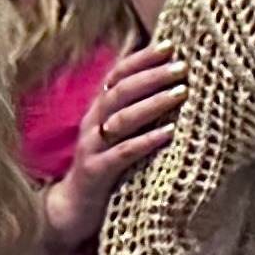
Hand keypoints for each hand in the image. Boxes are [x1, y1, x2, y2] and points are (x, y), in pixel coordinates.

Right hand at [41, 42, 182, 254]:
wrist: (72, 209)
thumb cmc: (105, 166)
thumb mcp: (118, 135)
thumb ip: (136, 111)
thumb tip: (171, 85)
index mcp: (99, 110)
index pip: (117, 75)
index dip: (141, 59)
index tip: (170, 45)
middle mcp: (92, 123)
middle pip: (120, 91)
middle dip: (152, 76)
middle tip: (182, 66)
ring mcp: (92, 148)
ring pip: (121, 119)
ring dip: (153, 104)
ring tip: (181, 94)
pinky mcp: (96, 172)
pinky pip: (122, 154)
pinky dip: (145, 142)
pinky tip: (168, 134)